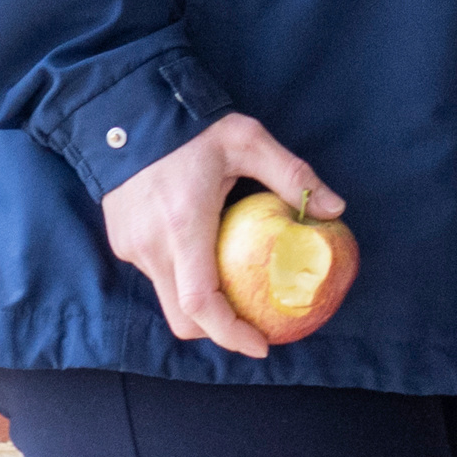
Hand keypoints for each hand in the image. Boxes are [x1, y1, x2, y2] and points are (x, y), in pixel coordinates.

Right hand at [98, 114, 333, 360]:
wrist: (125, 111)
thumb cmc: (193, 127)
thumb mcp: (250, 141)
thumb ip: (293, 176)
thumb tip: (335, 209)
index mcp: (184, 227)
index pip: (200, 304)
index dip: (230, 333)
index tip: (260, 345)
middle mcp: (151, 247)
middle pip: (182, 316)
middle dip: (219, 330)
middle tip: (255, 325)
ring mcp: (131, 247)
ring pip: (168, 296)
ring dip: (201, 301)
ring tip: (237, 285)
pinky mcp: (121, 242)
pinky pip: (155, 274)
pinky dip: (183, 277)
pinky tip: (207, 254)